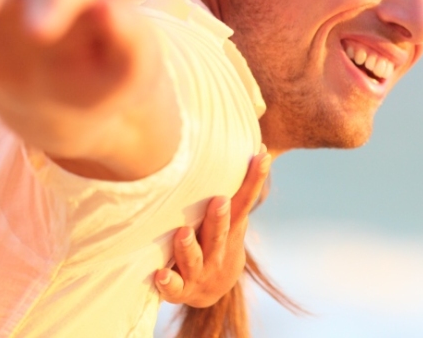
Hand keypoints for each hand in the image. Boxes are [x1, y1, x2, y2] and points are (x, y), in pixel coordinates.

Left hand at [155, 146, 271, 307]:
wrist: (212, 288)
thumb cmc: (216, 234)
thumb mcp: (229, 211)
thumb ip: (233, 180)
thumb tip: (248, 133)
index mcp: (231, 227)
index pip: (245, 200)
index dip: (255, 178)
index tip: (261, 155)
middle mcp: (219, 250)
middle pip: (220, 233)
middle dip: (219, 219)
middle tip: (219, 201)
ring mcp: (200, 272)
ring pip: (194, 260)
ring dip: (188, 248)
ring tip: (181, 233)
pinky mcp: (181, 290)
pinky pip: (173, 289)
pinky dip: (168, 284)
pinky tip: (160, 275)